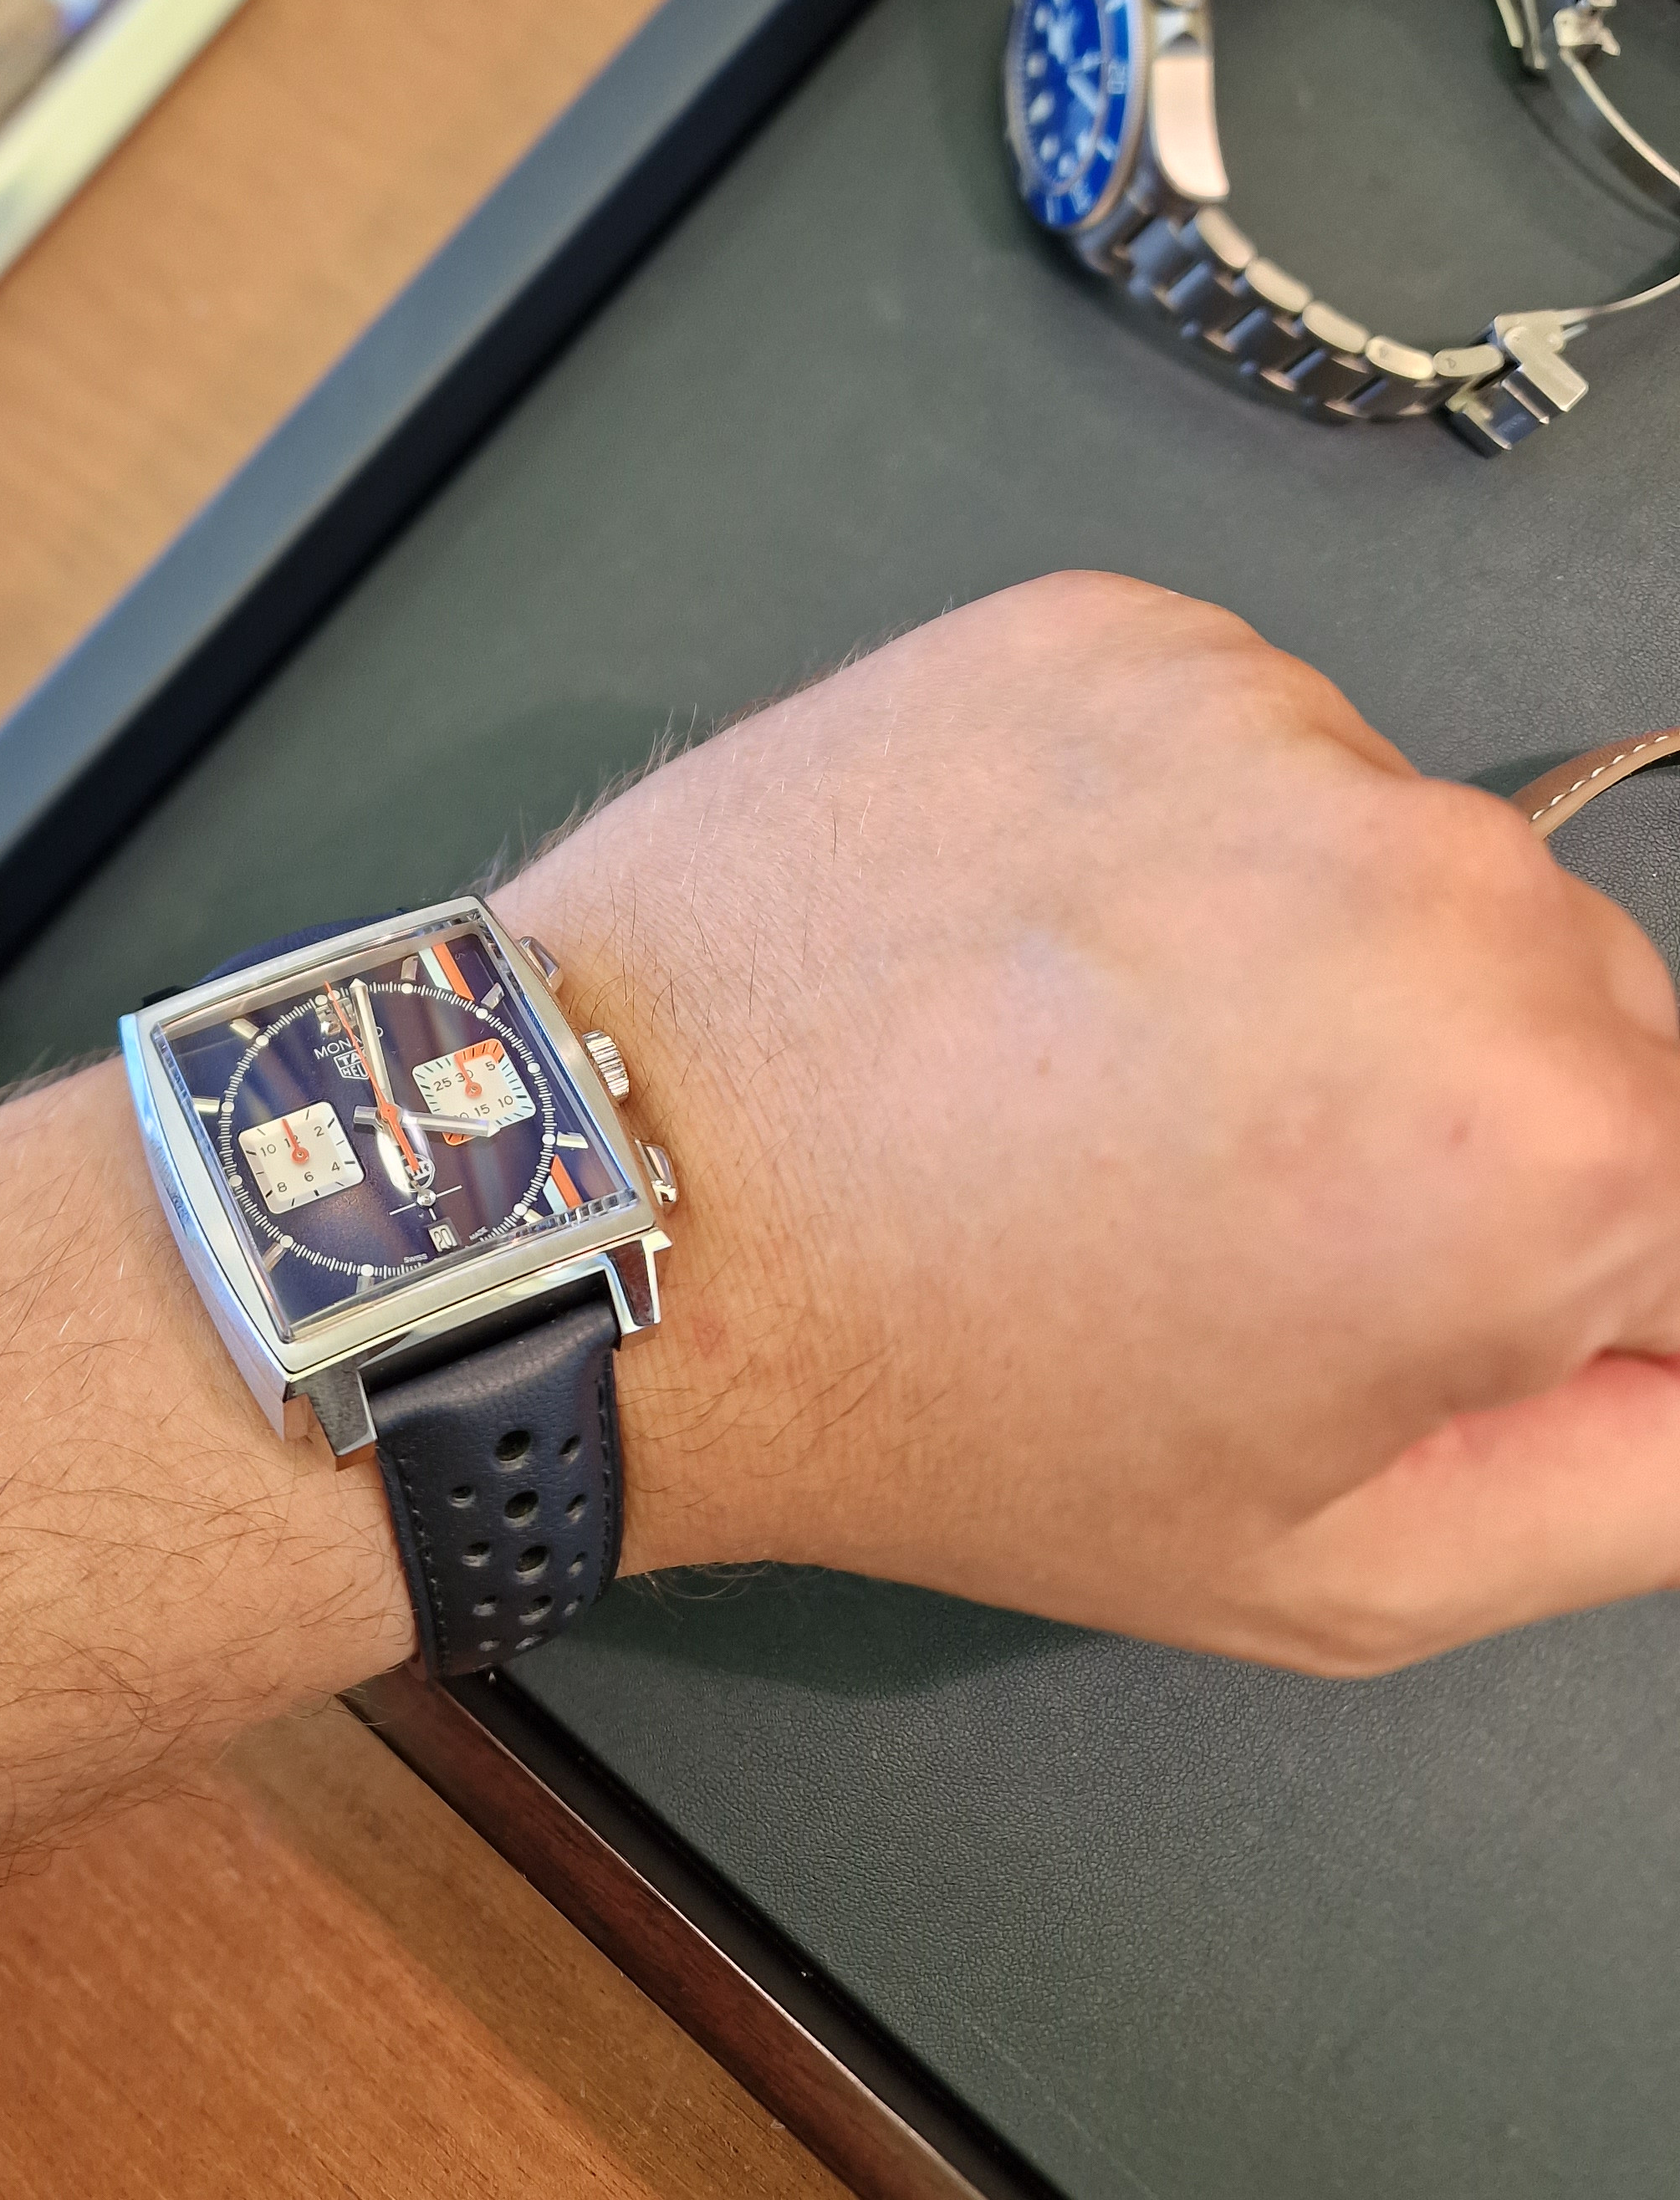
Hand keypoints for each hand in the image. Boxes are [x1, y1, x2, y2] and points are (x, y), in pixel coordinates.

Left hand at [499, 571, 1679, 1671]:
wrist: (622, 1188)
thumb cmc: (934, 1383)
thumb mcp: (1335, 1561)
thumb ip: (1635, 1482)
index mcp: (1546, 1137)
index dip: (1584, 1276)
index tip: (1437, 1290)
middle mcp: (1451, 886)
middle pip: (1592, 1013)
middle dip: (1473, 1116)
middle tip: (1241, 1203)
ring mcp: (1279, 730)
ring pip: (1418, 871)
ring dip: (1329, 965)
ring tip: (1110, 1072)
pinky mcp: (1131, 637)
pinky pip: (1260, 752)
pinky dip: (1194, 843)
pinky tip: (1047, 951)